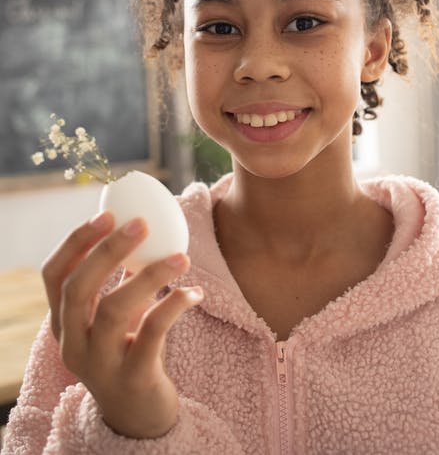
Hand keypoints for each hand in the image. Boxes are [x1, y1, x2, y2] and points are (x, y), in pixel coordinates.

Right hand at [41, 210, 202, 438]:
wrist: (138, 416)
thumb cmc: (126, 349)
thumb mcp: (111, 316)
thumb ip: (115, 279)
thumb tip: (138, 224)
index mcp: (64, 322)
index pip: (54, 275)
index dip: (76, 241)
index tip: (106, 213)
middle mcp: (73, 343)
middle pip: (78, 289)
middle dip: (107, 250)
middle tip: (141, 223)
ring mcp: (100, 364)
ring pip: (113, 311)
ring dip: (149, 277)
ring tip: (181, 257)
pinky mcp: (132, 378)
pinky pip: (150, 335)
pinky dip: (173, 307)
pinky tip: (194, 292)